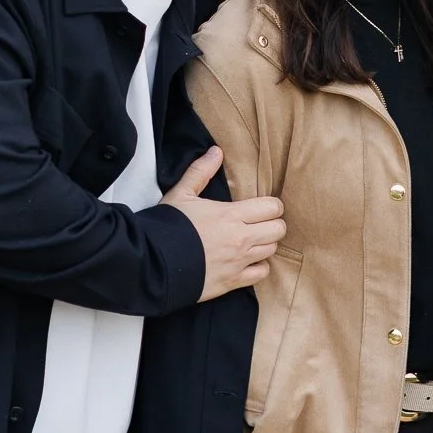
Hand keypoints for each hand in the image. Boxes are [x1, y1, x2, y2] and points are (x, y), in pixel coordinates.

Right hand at [163, 147, 285, 301]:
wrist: (154, 264)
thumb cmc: (168, 227)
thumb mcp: (181, 194)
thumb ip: (201, 171)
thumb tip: (216, 151)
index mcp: (231, 215)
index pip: (273, 207)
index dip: (271, 206)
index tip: (262, 208)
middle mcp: (240, 238)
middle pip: (278, 229)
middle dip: (272, 224)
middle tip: (259, 224)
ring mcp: (239, 261)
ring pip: (272, 250)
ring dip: (265, 244)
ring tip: (252, 241)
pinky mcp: (233, 281)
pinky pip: (262, 273)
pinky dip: (258, 267)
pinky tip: (247, 261)